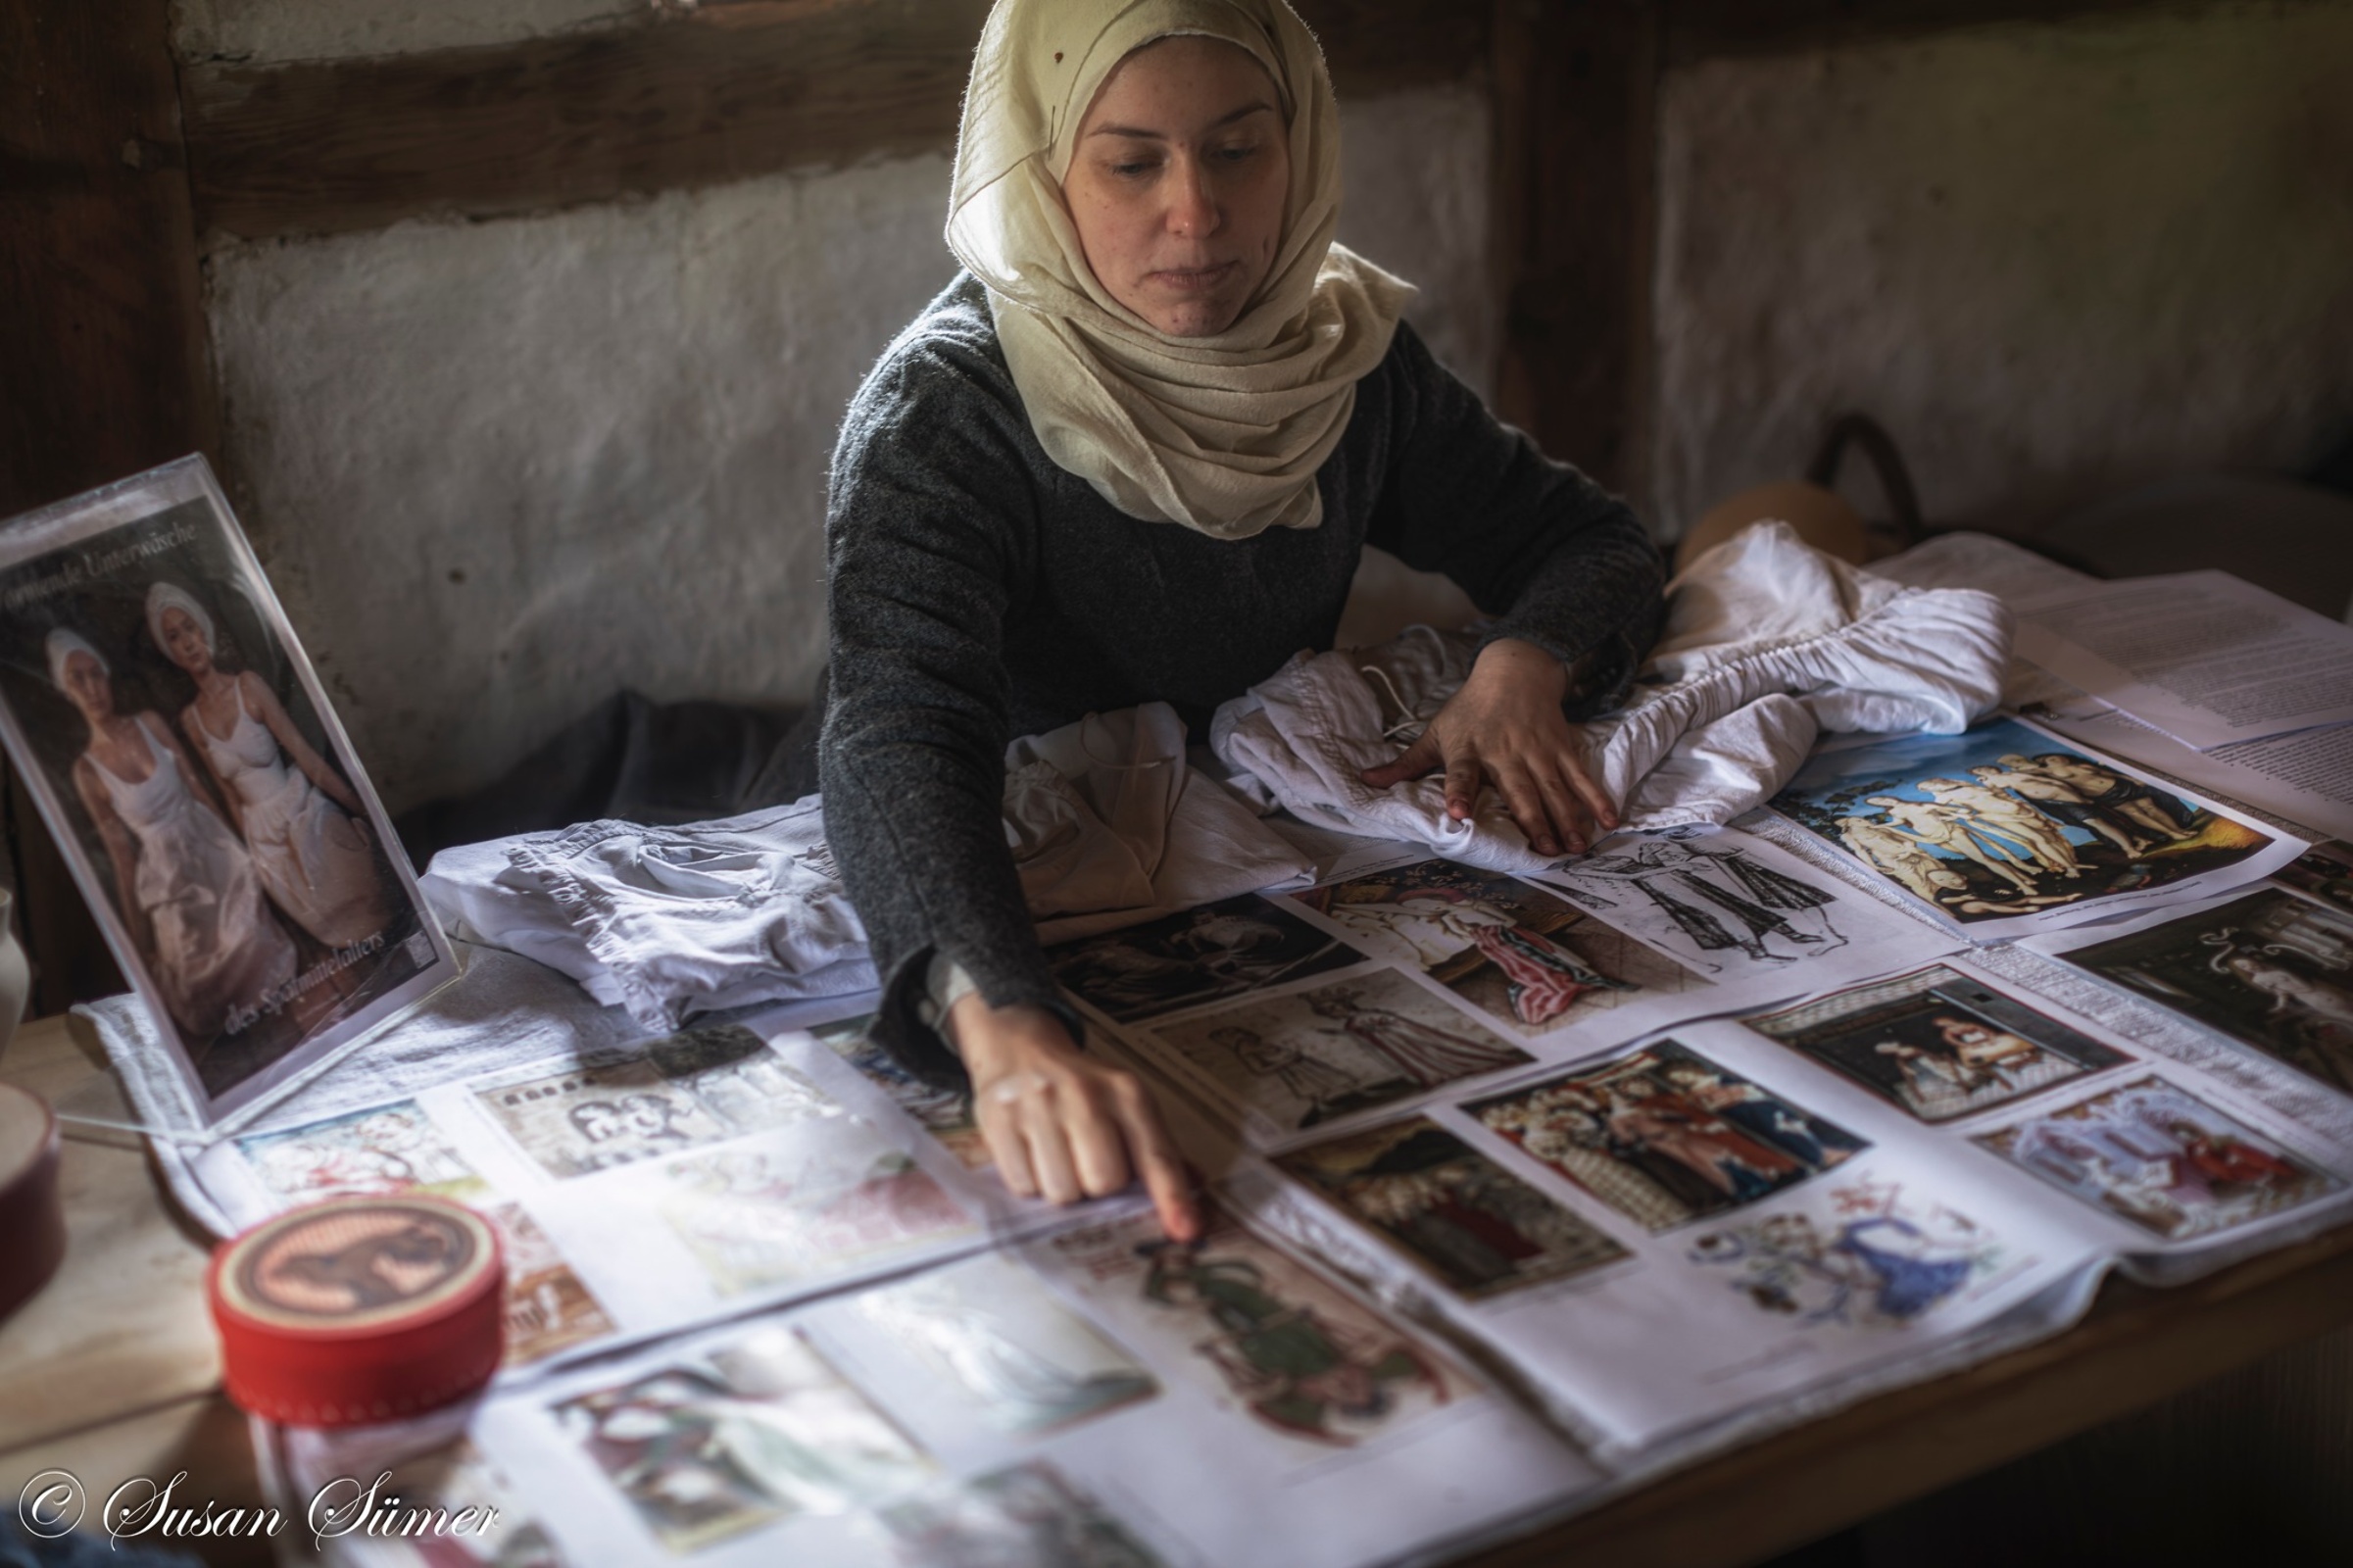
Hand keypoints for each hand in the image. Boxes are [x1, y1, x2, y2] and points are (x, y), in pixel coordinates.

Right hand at [950, 995, 1199, 1240]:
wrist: (1020, 1047)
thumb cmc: (1082, 1088)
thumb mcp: (1126, 1104)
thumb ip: (1156, 1150)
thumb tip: (1195, 1192)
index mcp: (1126, 1094)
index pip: (1155, 1154)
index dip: (1171, 1197)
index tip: (1185, 1231)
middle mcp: (1084, 1095)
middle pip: (1104, 1182)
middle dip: (1098, 1187)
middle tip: (1087, 1164)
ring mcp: (1038, 1106)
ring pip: (1061, 1191)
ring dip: (1062, 1188)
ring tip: (1058, 1157)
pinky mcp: (998, 1120)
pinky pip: (1022, 1185)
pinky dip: (1029, 1182)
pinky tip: (1032, 1154)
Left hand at [1358, 636, 1616, 855]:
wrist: (1513, 671)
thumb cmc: (1469, 709)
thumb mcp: (1435, 732)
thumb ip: (1405, 764)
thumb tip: (1366, 780)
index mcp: (1468, 750)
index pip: (1460, 774)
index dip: (1458, 793)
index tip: (1457, 814)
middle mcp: (1504, 752)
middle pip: (1519, 790)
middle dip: (1532, 820)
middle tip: (1543, 851)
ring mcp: (1537, 750)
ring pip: (1554, 789)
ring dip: (1566, 819)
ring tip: (1574, 848)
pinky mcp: (1561, 747)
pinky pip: (1581, 777)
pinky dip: (1596, 799)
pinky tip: (1607, 822)